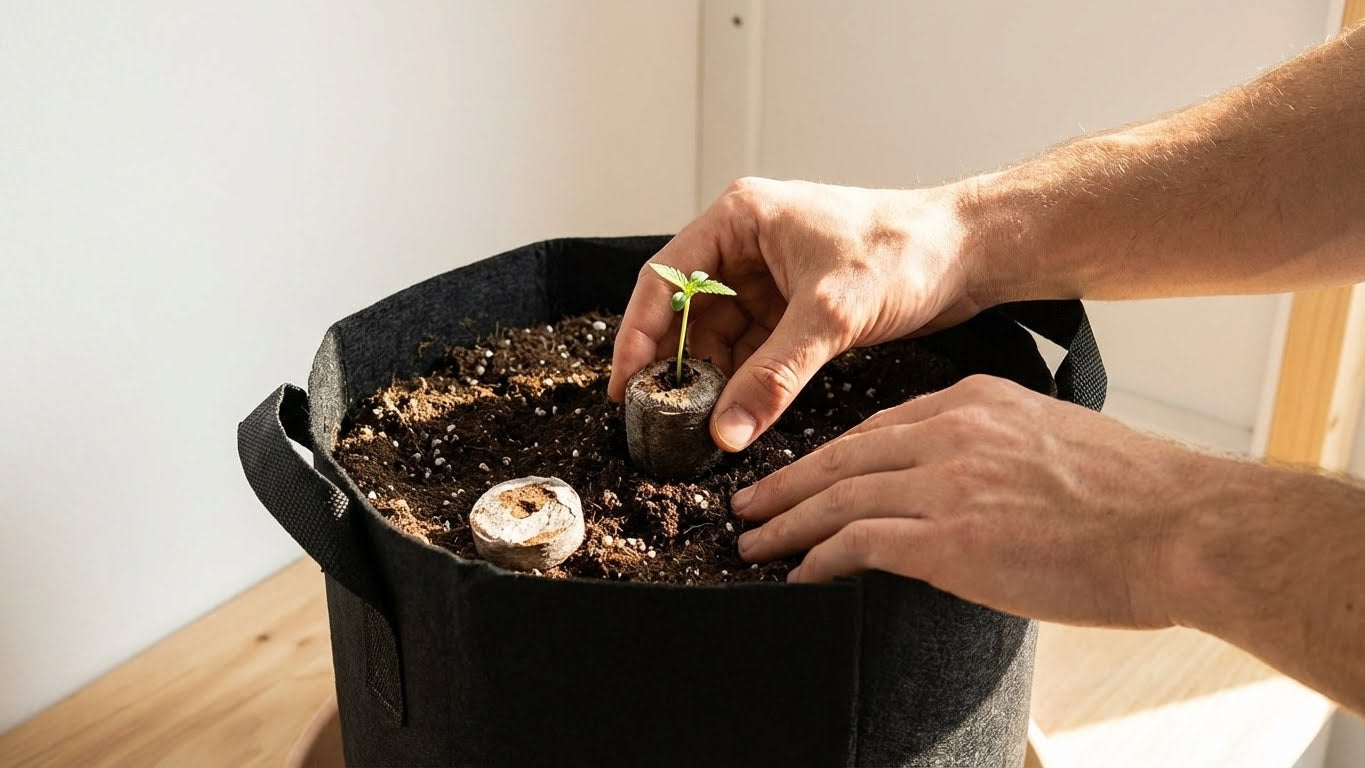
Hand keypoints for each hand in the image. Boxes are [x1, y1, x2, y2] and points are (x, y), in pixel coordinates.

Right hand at [608, 177, 983, 450]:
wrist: (973, 253)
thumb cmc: (908, 250)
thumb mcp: (831, 315)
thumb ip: (774, 376)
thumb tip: (726, 430)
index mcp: (741, 218)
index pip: (665, 278)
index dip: (639, 334)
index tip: (624, 385)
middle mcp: (747, 243)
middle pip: (687, 311)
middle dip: (677, 365)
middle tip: (662, 417)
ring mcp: (771, 276)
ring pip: (720, 336)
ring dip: (713, 378)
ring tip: (700, 424)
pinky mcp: (795, 305)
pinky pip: (753, 348)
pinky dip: (746, 380)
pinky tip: (739, 412)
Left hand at [730, 374, 1206, 628]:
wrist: (1181, 524)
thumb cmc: (1137, 495)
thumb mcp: (1055, 440)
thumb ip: (997, 450)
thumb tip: (972, 487)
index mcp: (976, 402)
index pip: (879, 426)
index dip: (830, 455)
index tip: (803, 474)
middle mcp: (950, 433)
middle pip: (840, 456)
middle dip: (786, 484)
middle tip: (748, 504)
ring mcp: (945, 484)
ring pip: (837, 498)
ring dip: (785, 525)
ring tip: (752, 543)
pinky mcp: (948, 540)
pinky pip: (858, 546)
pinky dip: (818, 560)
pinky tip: (798, 575)